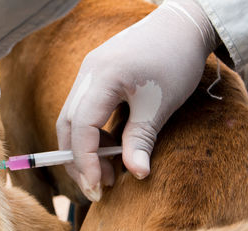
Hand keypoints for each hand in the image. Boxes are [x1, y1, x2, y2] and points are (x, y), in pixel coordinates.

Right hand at [56, 0, 217, 200]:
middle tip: (98, 185)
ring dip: (84, 148)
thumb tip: (137, 174)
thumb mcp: (159, 104)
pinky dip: (90, 133)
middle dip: (78, 160)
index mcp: (102, 77)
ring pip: (72, 118)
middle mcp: (87, 74)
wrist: (180, 26)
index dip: (86, 161)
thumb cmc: (174, 60)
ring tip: (108, 169)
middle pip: (67, 125)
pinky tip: (108, 146)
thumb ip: (142, 140)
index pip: (80, 127)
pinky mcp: (94, 76)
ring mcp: (88, 73)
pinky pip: (82, 109)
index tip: (97, 187)